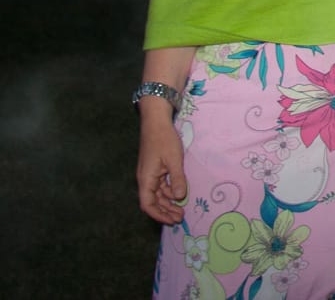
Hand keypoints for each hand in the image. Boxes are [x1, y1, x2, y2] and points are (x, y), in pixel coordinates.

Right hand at [137, 110, 186, 224]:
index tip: (171, 221)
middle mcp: (145, 179)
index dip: (158, 214)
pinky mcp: (155, 168)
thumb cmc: (164, 140)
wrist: (156, 122)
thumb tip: (179, 198)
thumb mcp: (174, 160)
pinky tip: (178, 194)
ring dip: (168, 202)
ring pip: (157, 194)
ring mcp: (149, 174)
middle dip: (166, 211)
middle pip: (153, 202)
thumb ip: (177, 179)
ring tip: (181, 210)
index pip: (148, 204)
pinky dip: (168, 191)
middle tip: (180, 218)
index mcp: (146, 180)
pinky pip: (160, 185)